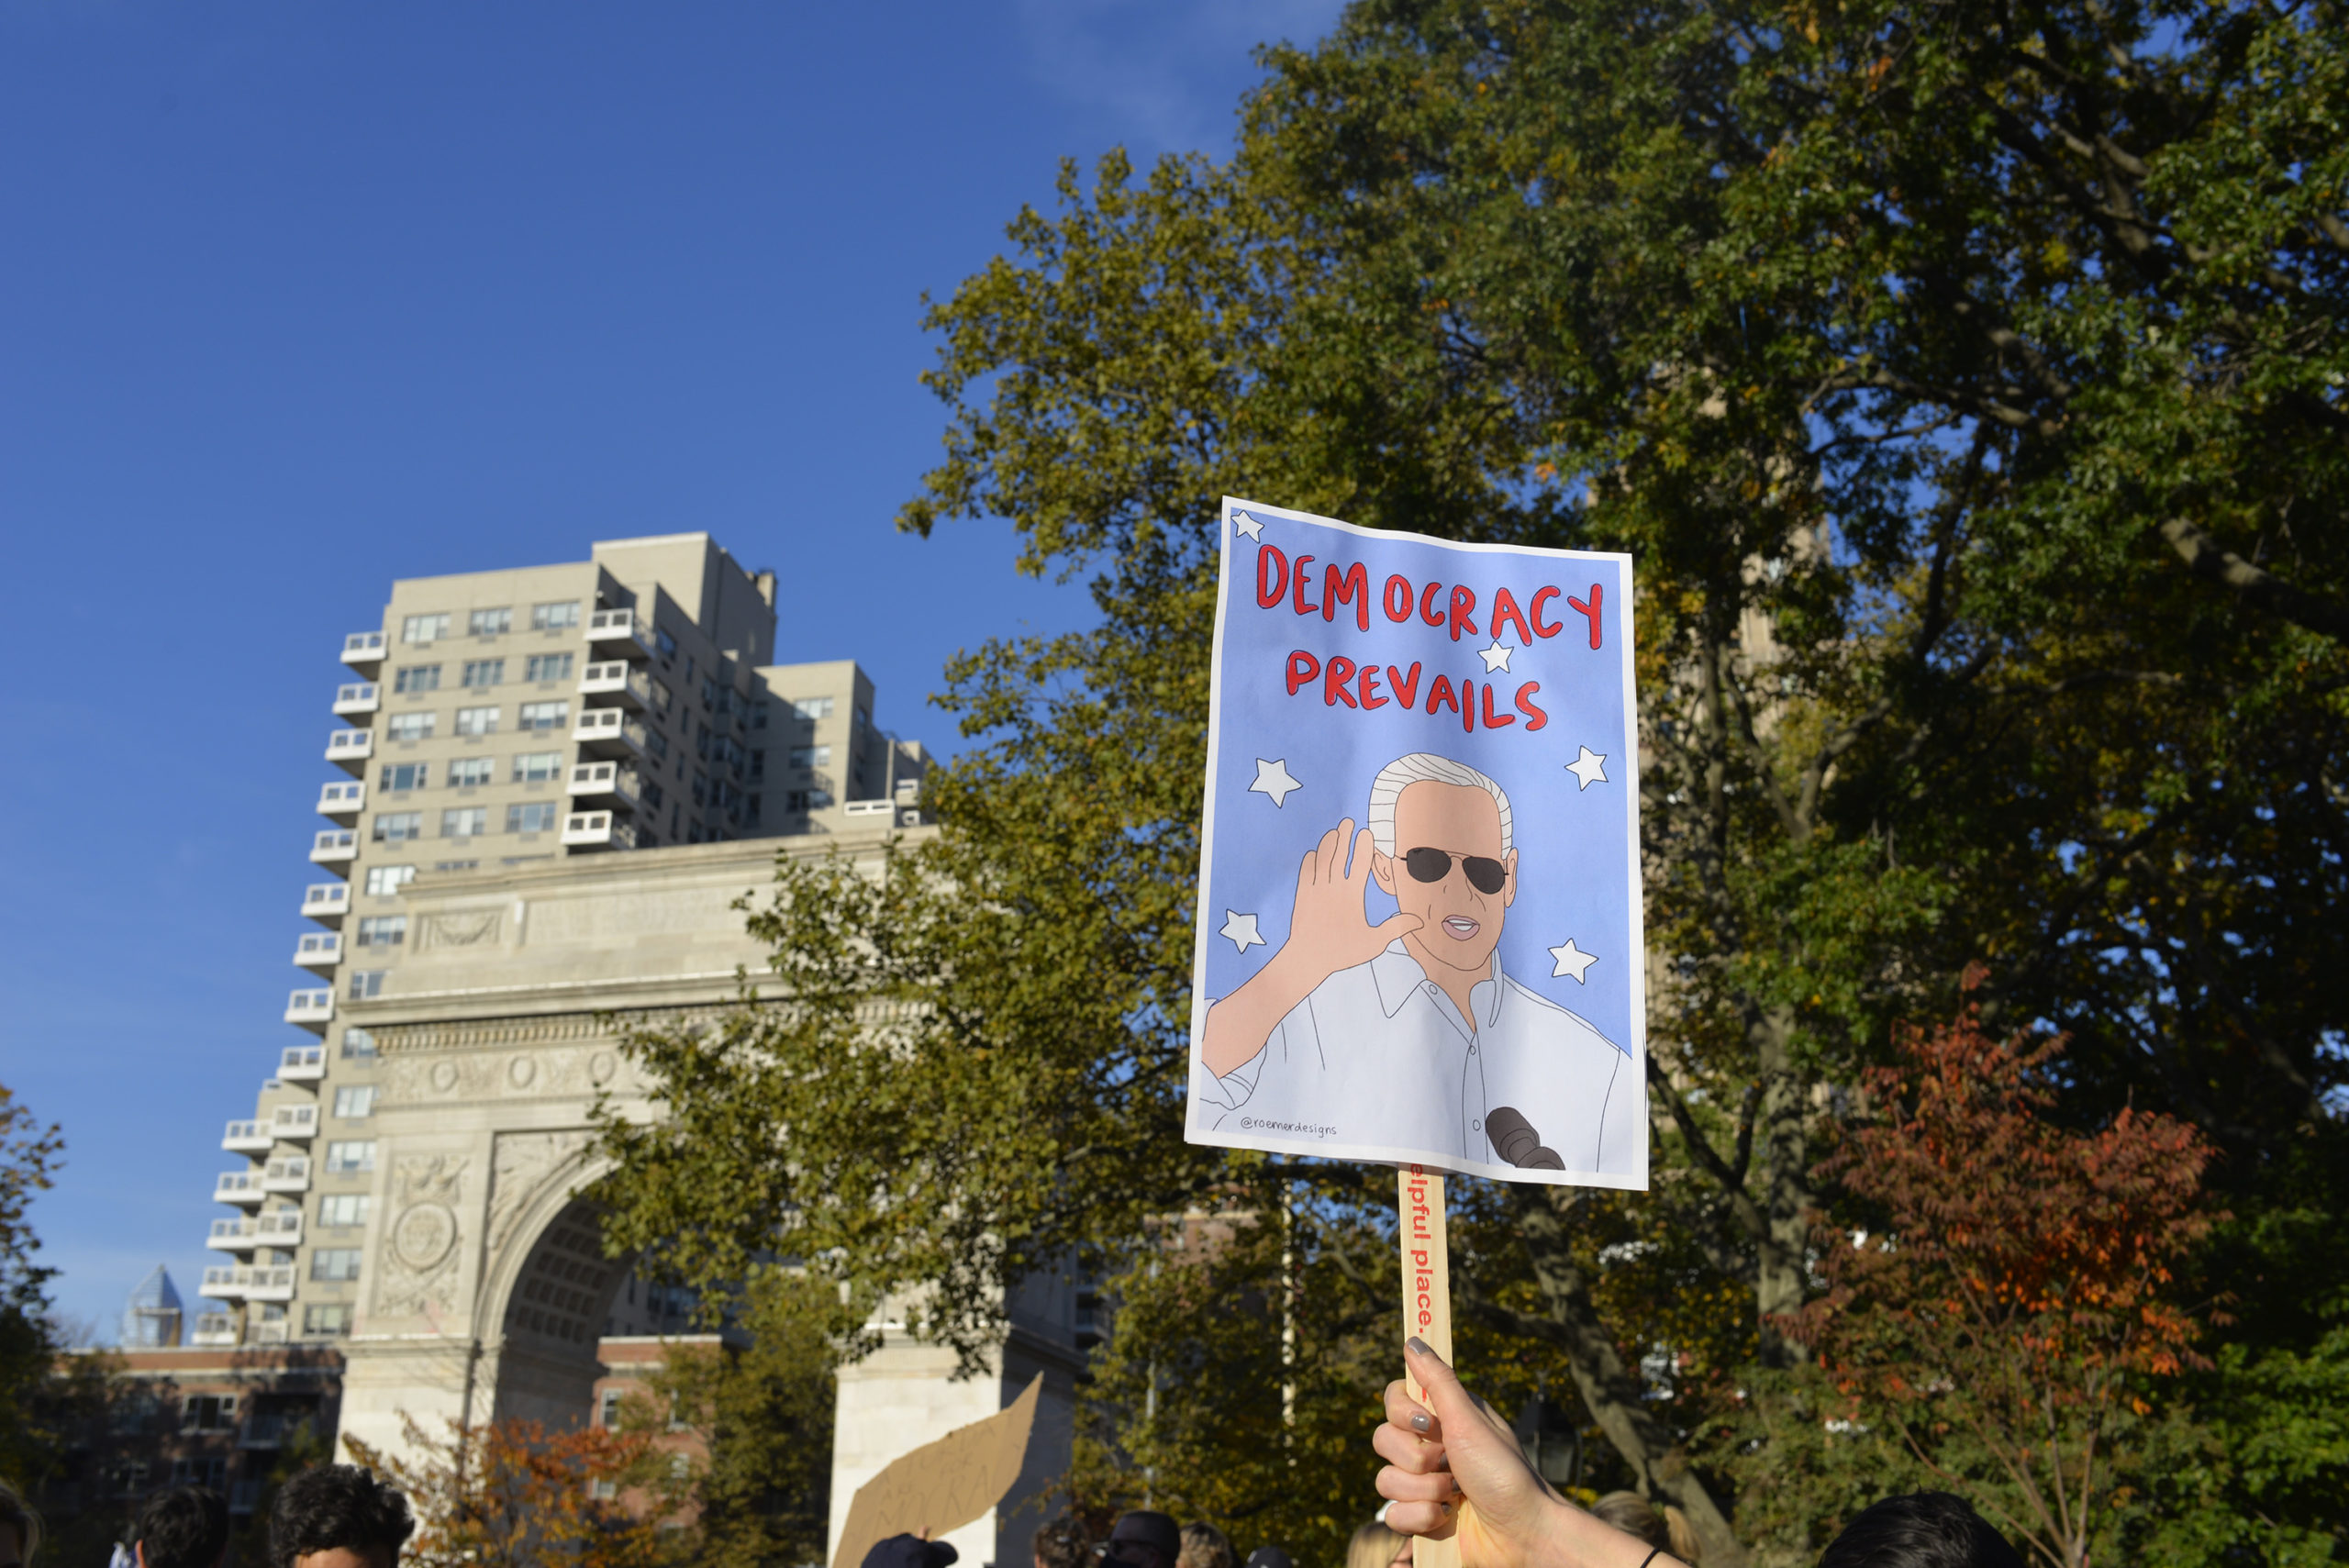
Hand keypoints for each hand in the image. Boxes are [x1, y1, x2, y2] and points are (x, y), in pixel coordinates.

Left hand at [1280, 820, 1421, 986]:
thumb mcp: (1374, 942)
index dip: (1364, 845)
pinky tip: (1314, 853)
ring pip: (1322, 859)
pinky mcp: (1302, 894)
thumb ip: (1396, 927)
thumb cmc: (1342, 951)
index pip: (1361, 863)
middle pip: (1339, 854)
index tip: (1366, 832)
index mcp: (1352, 895)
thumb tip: (1419, 920)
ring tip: (1333, 832)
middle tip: (1347, 821)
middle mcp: (1334, 887)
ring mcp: (1316, 889)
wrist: (1307, 958)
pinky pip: (1306, 870)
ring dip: (1328, 843)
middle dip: (1344, 836)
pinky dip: (1311, 859)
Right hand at [1376, 1340, 1679, 1567]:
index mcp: (1443, 1417)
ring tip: (1455, 1495)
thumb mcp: (1470, 1421)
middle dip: (1419, 1460)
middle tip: (1451, 1465)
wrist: (1523, 1534)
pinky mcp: (1420, 1517)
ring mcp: (1422, 1484)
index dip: (1403, 1414)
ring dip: (1425, 1491)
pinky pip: (1394, 1516)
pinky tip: (1447, 1519)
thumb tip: (1413, 1340)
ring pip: (1385, 1481)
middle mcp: (1429, 1447)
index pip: (1393, 1400)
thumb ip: (1437, 1380)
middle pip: (1383, 1440)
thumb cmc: (1504, 1473)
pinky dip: (1422, 1519)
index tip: (1428, 1424)